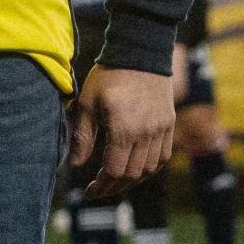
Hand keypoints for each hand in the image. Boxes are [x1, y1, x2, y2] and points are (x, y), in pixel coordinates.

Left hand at [71, 62, 176, 193]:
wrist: (140, 53)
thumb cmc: (109, 76)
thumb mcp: (88, 103)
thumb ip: (82, 136)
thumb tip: (75, 165)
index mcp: (123, 129)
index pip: (114, 171)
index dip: (101, 186)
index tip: (90, 191)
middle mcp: (145, 133)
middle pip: (132, 174)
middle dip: (114, 187)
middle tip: (99, 189)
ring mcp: (160, 129)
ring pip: (149, 169)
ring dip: (132, 180)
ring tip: (116, 181)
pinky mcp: (168, 124)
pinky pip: (163, 156)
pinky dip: (150, 167)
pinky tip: (136, 168)